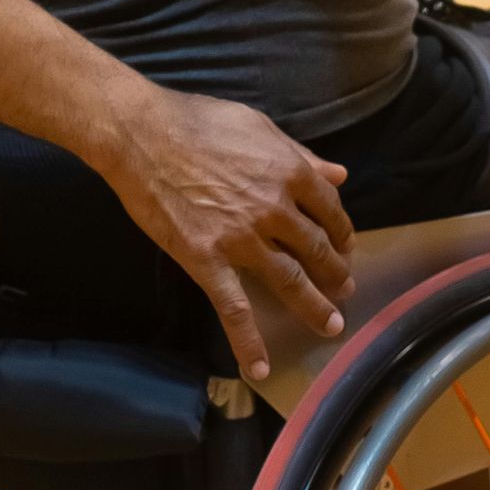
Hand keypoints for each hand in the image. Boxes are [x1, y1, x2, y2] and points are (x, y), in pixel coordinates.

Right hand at [100, 85, 354, 381]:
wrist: (143, 135)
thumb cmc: (197, 121)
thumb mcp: (257, 126)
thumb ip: (300, 155)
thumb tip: (338, 174)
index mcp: (288, 172)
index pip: (330, 210)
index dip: (342, 231)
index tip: (346, 246)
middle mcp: (274, 209)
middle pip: (315, 249)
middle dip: (335, 273)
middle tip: (345, 289)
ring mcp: (241, 239)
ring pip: (288, 280)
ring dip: (313, 306)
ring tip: (331, 325)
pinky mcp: (208, 261)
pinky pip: (234, 308)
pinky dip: (250, 341)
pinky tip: (261, 368)